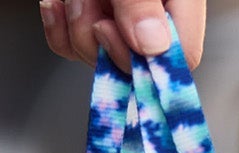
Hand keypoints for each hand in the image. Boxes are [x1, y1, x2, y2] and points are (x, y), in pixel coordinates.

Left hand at [40, 0, 206, 70]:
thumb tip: (152, 46)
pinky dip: (58, 28)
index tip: (111, 31)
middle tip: (93, 4)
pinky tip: (56, 4)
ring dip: (78, 26)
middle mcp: (151, 11)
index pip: (182, 55)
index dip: (148, 60)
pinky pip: (70, 44)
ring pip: (100, 54)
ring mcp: (117, 15)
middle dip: (104, 40)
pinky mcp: (87, 13)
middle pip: (137, 62)